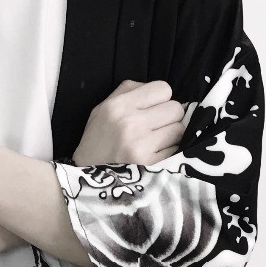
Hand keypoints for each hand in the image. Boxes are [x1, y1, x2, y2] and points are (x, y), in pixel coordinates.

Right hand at [72, 79, 186, 167]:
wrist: (86, 178)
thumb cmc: (97, 141)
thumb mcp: (102, 109)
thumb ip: (129, 92)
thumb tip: (160, 92)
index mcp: (118, 105)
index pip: (163, 88)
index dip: (161, 99)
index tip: (153, 109)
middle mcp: (130, 123)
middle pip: (176, 109)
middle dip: (169, 117)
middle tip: (156, 127)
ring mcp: (141, 145)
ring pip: (179, 130)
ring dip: (171, 136)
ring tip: (155, 142)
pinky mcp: (150, 164)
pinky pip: (175, 150)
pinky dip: (168, 152)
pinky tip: (153, 155)